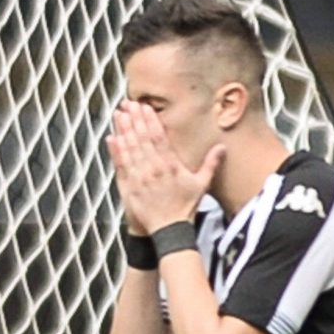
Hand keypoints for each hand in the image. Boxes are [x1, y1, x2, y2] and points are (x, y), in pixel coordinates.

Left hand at [107, 102, 221, 236]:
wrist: (169, 230)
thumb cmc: (184, 207)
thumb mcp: (201, 184)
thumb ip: (211, 163)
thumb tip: (222, 147)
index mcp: (170, 165)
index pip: (158, 137)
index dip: (150, 120)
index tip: (144, 106)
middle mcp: (154, 169)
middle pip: (142, 139)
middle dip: (134, 119)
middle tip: (128, 104)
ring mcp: (140, 178)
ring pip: (130, 149)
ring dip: (123, 130)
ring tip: (119, 115)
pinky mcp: (129, 187)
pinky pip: (121, 166)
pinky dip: (115, 152)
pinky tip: (111, 138)